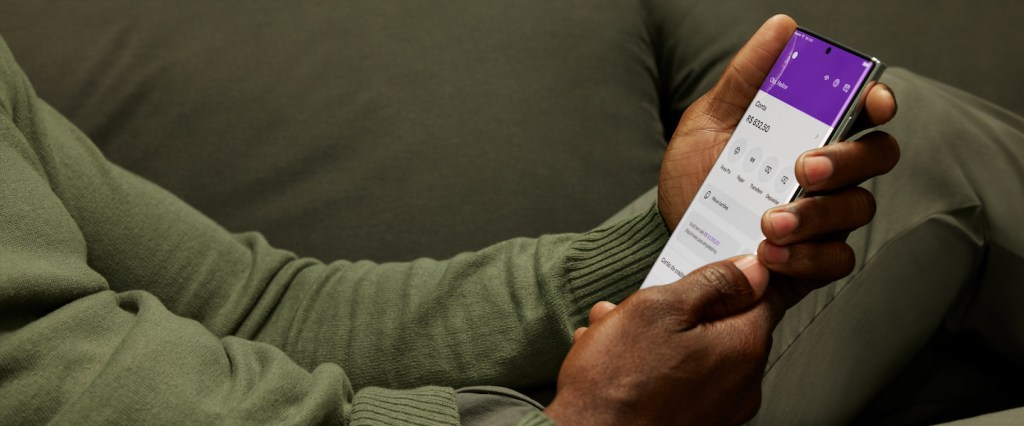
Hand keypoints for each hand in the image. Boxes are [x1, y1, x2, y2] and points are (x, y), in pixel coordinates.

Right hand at [545, 256, 771, 425]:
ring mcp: (720, 409)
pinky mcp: (696, 422)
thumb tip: (751, 268)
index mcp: (741, 346)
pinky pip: (684, 379)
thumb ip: (712, 282)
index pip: (767, 293)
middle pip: (723, 322)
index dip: (741, 271)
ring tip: (614, 334)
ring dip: (659, 335)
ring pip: (697, 350)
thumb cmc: (617, 384)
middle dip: (681, 306)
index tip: (720, 265)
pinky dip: (656, 365)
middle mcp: (741, 383)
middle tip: (639, 304)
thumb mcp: (657, 308)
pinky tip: (620, 362)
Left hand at [657, 15, 898, 313]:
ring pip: (858, 209)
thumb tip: (782, 28)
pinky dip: (807, 258)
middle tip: (801, 168)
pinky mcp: (814, 262)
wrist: (670, 231)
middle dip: (845, 161)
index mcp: (811, 132)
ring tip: (769, 220)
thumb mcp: (708, 120)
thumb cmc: (696, 173)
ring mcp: (826, 219)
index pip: (865, 112)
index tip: (872, 102)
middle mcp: (829, 174)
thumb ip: (746, 78)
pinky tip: (769, 252)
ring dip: (817, 215)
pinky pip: (836, 260)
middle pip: (875, 158)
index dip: (879, 102)